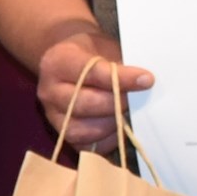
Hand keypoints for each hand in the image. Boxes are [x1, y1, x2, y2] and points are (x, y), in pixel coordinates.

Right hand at [31, 31, 151, 154]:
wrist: (72, 65)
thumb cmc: (93, 55)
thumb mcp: (105, 48)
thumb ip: (120, 64)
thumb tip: (145, 82)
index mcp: (57, 62)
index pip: (91, 72)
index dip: (121, 78)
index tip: (147, 79)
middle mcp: (49, 91)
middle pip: (84, 104)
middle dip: (117, 103)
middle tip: (137, 100)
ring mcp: (53, 117)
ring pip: (82, 130)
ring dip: (112, 124)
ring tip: (129, 114)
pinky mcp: (63, 136)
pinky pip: (87, 147)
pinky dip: (108, 140)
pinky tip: (120, 127)